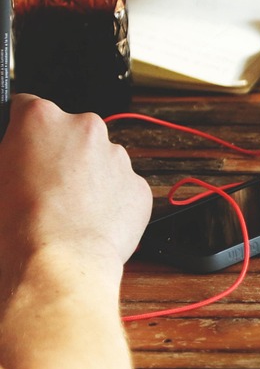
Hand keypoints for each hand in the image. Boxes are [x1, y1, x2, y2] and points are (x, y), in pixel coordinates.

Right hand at [0, 95, 150, 269]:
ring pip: (100, 160)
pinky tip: (89, 221)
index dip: (21, 130)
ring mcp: (117, 157)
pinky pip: (122, 188)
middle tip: (42, 186)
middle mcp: (85, 128)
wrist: (59, 261)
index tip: (21, 145)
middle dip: (58, 154)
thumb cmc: (16, 225)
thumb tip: (13, 157)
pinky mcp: (138, 186)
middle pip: (70, 134)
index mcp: (41, 118)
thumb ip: (8, 155)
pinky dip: (109, 200)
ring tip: (66, 209)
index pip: (27, 107)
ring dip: (86, 177)